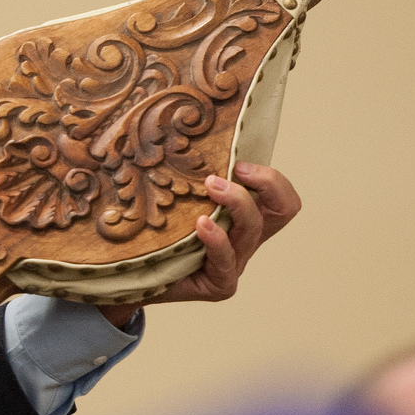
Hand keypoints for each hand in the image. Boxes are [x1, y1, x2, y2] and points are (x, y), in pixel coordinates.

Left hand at [99, 161, 300, 322]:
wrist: (130, 276)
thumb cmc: (153, 232)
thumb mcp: (174, 197)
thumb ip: (187, 176)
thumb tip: (183, 129)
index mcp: (243, 219)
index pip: (283, 198)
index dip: (271, 179)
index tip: (239, 164)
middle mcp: (245, 240)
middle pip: (284, 209)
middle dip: (265, 182)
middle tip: (233, 170)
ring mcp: (235, 264)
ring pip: (253, 228)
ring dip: (236, 201)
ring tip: (210, 186)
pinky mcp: (219, 285)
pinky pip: (226, 260)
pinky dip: (217, 238)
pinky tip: (201, 224)